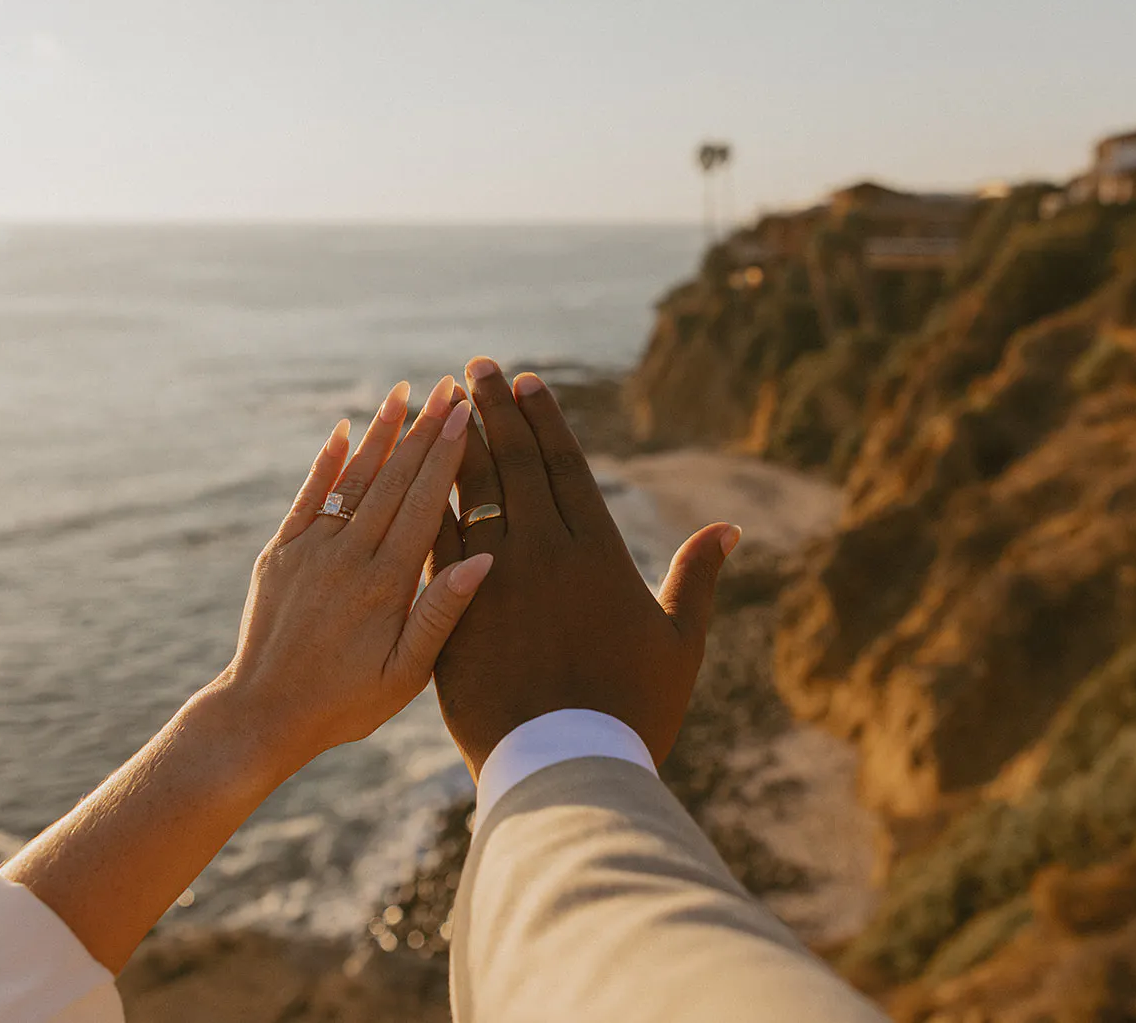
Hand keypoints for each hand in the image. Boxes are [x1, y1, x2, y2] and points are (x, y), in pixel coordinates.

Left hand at [218, 374, 493, 779]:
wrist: (263, 714)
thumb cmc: (347, 702)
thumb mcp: (408, 672)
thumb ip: (442, 612)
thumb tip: (484, 558)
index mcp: (385, 583)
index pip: (424, 502)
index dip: (446, 453)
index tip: (466, 413)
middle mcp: (348, 556)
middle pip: (393, 479)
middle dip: (423, 430)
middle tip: (448, 388)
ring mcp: (310, 550)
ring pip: (352, 478)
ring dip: (379, 433)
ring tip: (403, 392)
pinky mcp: (281, 553)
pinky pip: (308, 497)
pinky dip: (325, 462)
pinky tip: (341, 430)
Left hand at [429, 358, 739, 777]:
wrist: (564, 766)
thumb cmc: (632, 710)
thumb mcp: (678, 643)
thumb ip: (696, 577)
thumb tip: (728, 527)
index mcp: (596, 553)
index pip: (564, 467)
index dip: (544, 421)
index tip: (526, 382)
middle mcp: (541, 552)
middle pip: (512, 464)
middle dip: (493, 410)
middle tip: (476, 368)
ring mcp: (491, 579)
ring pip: (468, 492)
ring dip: (454, 442)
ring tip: (441, 402)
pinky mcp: (451, 610)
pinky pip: (432, 540)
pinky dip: (420, 499)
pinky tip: (407, 473)